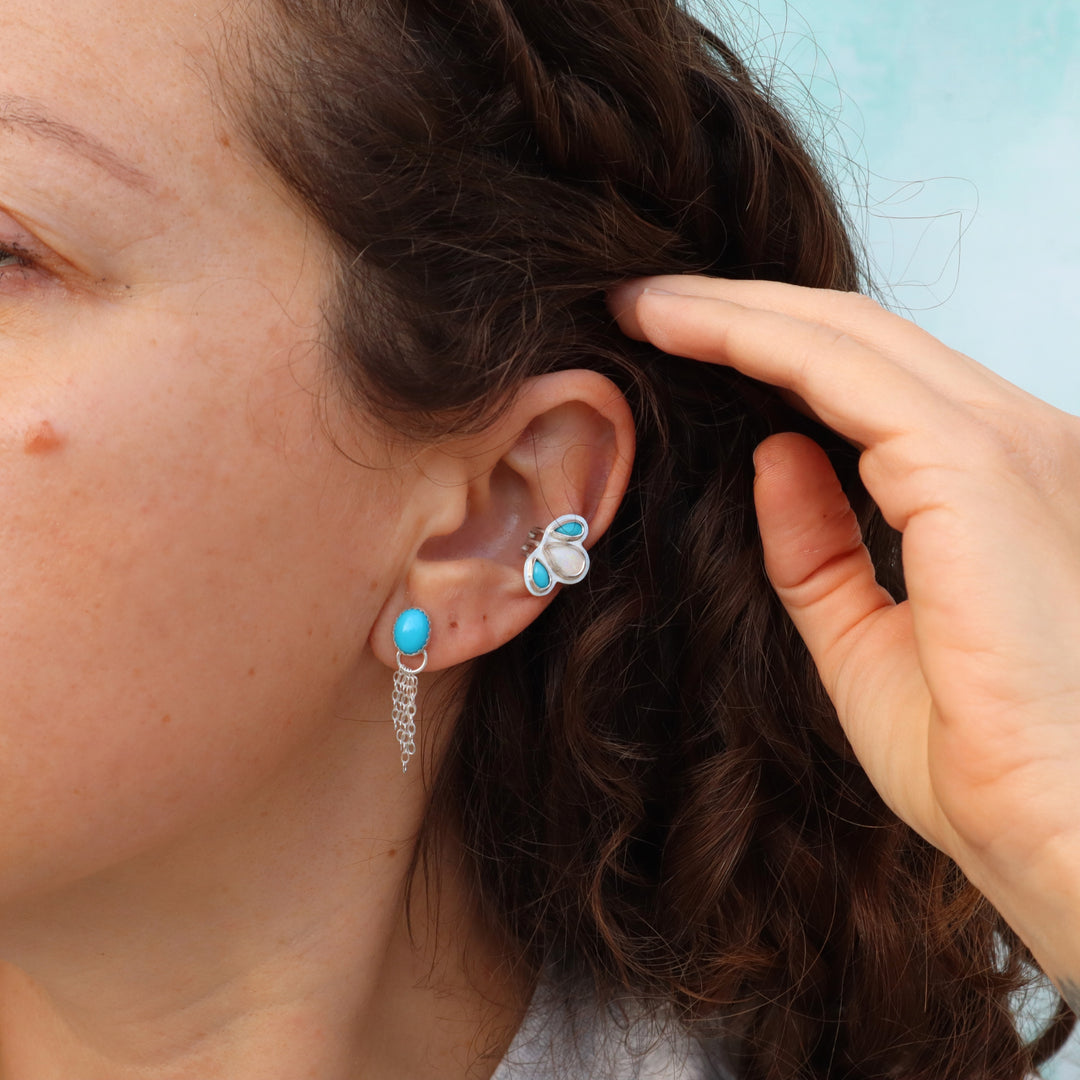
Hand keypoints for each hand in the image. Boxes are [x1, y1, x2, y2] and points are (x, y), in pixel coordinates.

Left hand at [612, 276, 1079, 987]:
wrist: (1055, 827)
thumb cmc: (976, 754)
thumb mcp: (861, 635)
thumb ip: (818, 543)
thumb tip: (774, 453)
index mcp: (998, 483)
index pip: (871, 385)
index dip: (771, 353)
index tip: (680, 347)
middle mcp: (1016, 438)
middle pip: (856, 340)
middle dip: (743, 312)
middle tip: (646, 304)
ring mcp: (1004, 440)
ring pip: (844, 337)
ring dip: (733, 311)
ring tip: (644, 305)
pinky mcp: (974, 460)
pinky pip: (837, 372)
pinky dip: (749, 339)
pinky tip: (675, 328)